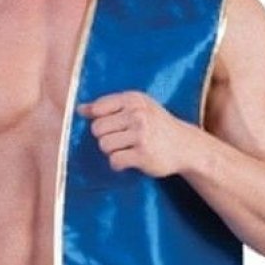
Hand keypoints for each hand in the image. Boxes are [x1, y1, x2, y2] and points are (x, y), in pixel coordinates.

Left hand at [76, 90, 191, 178]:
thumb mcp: (137, 107)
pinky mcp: (143, 155)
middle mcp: (138, 114)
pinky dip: (118, 164)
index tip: (113, 125)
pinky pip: (114, 161)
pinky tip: (130, 160)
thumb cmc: (156, 124)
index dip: (100, 120)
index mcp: (134, 99)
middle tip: (122, 139)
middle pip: (97, 129)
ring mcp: (141, 135)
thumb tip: (79, 109)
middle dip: (105, 137)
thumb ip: (108, 106)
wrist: (185, 145)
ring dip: (112, 151)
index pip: (98, 108)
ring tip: (127, 149)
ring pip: (104, 146)